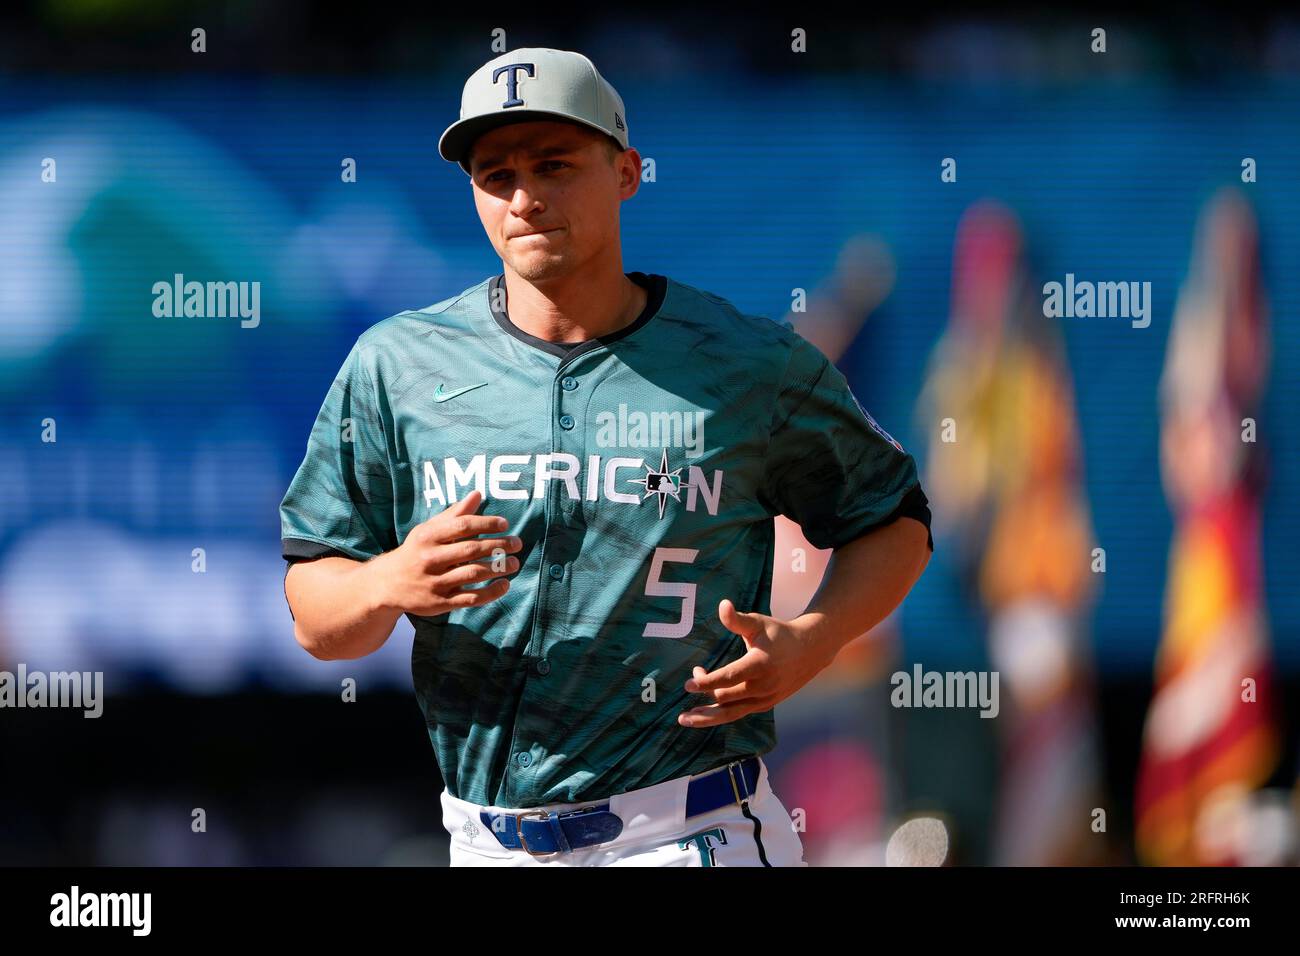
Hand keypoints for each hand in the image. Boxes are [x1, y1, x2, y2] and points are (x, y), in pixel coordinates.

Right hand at [371, 489, 522, 615]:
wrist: (386, 585)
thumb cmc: (415, 551)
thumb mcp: (429, 530)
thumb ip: (454, 514)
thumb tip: (478, 494)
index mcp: (427, 537)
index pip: (462, 526)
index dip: (486, 523)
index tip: (505, 523)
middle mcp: (430, 559)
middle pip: (470, 550)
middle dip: (498, 545)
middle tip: (517, 543)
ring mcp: (435, 583)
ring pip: (472, 574)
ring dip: (497, 568)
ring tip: (514, 562)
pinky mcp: (440, 603)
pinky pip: (470, 599)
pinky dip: (490, 593)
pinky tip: (505, 585)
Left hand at [677, 598, 839, 727]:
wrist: (811, 650)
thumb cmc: (779, 633)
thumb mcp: (759, 623)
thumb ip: (737, 619)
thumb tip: (722, 604)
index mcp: (760, 665)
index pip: (728, 678)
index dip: (706, 682)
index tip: (687, 684)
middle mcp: (763, 686)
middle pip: (725, 698)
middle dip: (704, 691)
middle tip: (692, 678)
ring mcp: (765, 699)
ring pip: (731, 713)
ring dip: (707, 717)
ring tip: (683, 719)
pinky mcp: (766, 704)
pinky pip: (739, 713)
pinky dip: (721, 714)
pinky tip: (704, 713)